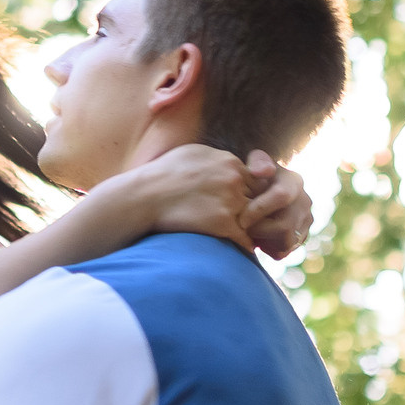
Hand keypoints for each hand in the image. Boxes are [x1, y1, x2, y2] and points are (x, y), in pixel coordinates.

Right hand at [112, 143, 254, 250]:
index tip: (246, 205)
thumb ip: (214, 158)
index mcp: (229, 162)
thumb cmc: (161, 174)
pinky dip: (246, 247)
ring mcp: (231, 202)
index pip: (255, 180)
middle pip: (260, 198)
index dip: (250, 194)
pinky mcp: (224, 224)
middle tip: (259, 224)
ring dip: (256, 230)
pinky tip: (244, 251)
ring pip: (256, 220)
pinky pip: (246, 239)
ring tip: (257, 241)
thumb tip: (224, 163)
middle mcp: (234, 179)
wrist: (144, 196)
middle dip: (258, 211)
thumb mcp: (192, 153)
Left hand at [243, 152, 313, 260]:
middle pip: (285, 225)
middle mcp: (305, 201)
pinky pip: (285, 251)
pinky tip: (257, 239)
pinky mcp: (301, 236)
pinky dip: (269, 249)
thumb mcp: (255, 163)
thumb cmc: (254, 176)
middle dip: (260, 230)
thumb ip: (258, 162)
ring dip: (265, 240)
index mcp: (294, 182)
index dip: (259, 210)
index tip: (240, 219)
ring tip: (248, 233)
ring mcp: (305, 220)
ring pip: (287, 242)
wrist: (262, 191)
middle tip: (241, 230)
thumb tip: (263, 171)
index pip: (281, 196)